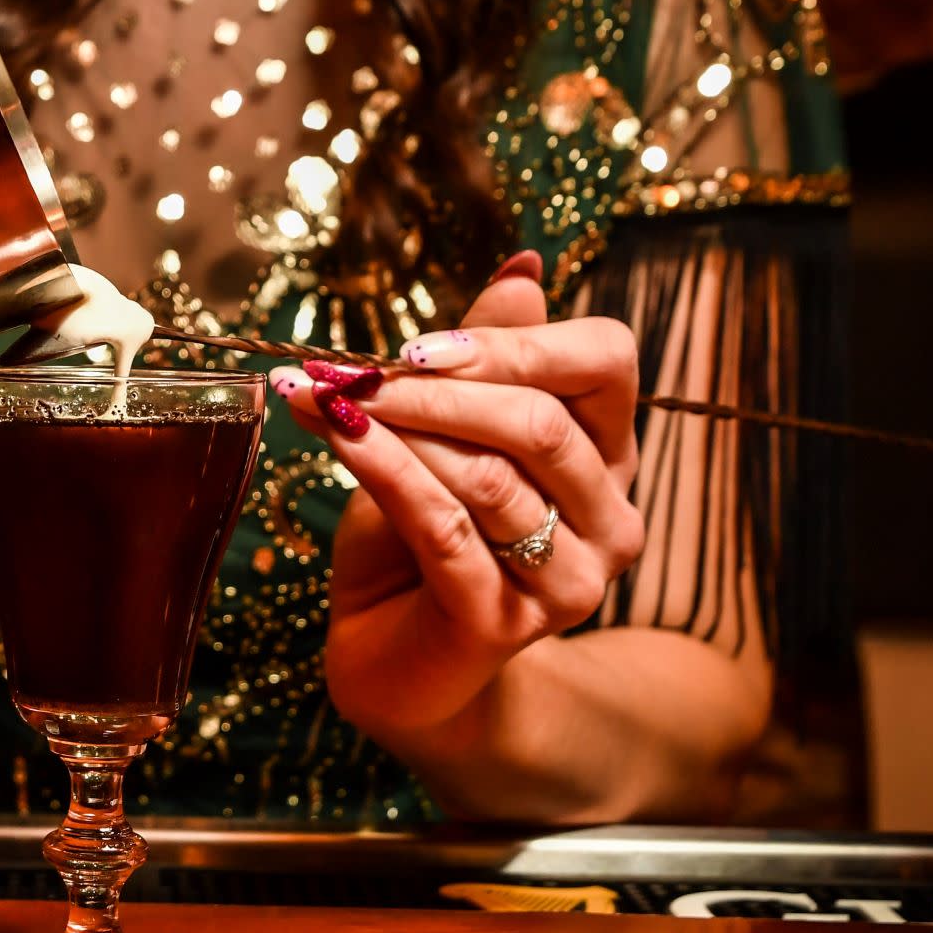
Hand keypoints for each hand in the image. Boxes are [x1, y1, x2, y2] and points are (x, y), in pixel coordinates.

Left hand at [270, 252, 645, 741]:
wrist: (398, 663)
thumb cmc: (421, 539)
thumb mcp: (448, 436)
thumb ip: (481, 362)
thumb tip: (523, 269)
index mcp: (608, 455)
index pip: (607, 360)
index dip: (515, 340)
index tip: (418, 344)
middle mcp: (610, 519)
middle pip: (540, 421)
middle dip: (436, 386)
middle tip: (349, 367)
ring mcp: (567, 580)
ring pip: (488, 475)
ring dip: (395, 426)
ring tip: (323, 395)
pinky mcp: (503, 622)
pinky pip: (443, 526)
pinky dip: (384, 470)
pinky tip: (334, 435)